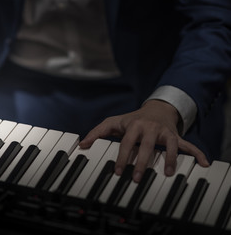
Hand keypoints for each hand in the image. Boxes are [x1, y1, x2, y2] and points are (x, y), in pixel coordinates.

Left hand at [79, 100, 208, 181]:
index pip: (126, 143)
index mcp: (133, 125)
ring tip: (168, 174)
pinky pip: (187, 144)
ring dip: (169, 158)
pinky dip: (196, 153)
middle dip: (142, 162)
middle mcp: (149, 128)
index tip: (118, 172)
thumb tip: (82, 144)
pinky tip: (204, 163)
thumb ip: (97, 132)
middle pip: (146, 145)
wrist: (155, 109)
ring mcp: (164, 132)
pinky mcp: (175, 136)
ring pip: (169, 144)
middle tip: (137, 178)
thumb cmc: (131, 119)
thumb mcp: (113, 122)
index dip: (122, 157)